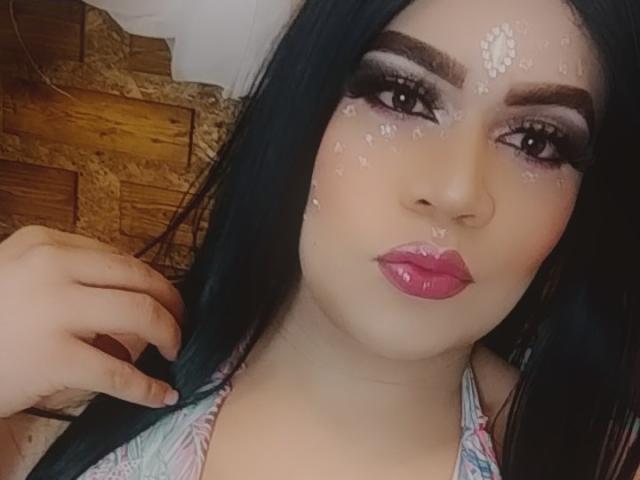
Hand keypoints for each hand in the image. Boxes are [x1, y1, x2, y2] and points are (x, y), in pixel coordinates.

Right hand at [0, 226, 183, 417]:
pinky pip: (119, 371)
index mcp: (45, 243)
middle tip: (181, 324)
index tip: (164, 299)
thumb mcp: (21, 277)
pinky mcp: (53, 357)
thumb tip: (133, 297)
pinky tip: (163, 395)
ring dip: (170, 335)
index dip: (153, 282)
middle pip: (140, 280)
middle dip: (172, 304)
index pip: (121, 259)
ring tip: (174, 351)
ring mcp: (53, 310)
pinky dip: (148, 387)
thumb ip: (71, 275)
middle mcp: (51, 266)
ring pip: (140, 315)